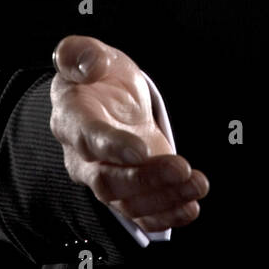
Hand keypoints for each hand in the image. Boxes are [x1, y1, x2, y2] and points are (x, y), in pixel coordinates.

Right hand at [50, 35, 208, 231]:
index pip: (88, 138)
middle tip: (181, 168)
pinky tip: (190, 208)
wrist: (104, 97)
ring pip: (127, 200)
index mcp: (72, 119)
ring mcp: (103, 177)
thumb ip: (82, 53)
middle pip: (108, 179)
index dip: (113, 147)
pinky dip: (165, 216)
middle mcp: (82, 156)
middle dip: (146, 178)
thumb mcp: (89, 53)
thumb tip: (89, 65)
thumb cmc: (96, 75)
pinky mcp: (126, 190)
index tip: (141, 150)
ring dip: (165, 197)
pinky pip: (140, 213)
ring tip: (197, 184)